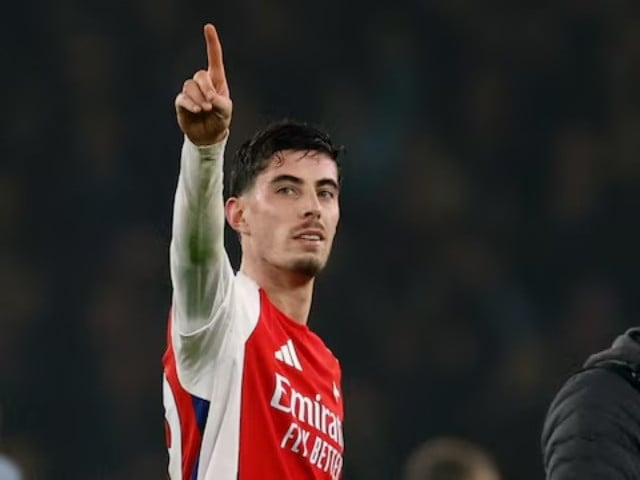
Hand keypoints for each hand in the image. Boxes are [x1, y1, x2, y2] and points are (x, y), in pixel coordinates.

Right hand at [175, 24, 231, 145]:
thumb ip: (220, 102)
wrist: (209, 136)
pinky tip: (197, 111)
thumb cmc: (220, 120)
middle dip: (206, 88)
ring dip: (199, 99)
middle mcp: (203, 83)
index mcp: (216, 81)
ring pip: (190, 87)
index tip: (208, 27)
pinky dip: (190, 104)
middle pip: (200, 75)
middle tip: (212, 104)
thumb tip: (208, 99)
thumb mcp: (226, 111)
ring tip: (205, 110)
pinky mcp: (182, 102)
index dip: (211, 43)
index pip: (214, 58)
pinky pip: (182, 98)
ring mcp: (191, 92)